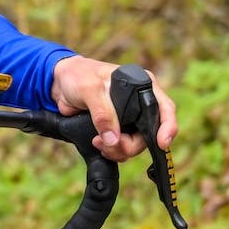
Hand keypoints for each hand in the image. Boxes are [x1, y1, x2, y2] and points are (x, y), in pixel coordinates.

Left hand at [50, 56, 176, 163]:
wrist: (60, 84)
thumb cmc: (78, 76)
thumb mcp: (90, 89)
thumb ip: (103, 113)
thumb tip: (114, 139)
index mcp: (143, 86)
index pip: (165, 108)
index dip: (168, 127)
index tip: (161, 143)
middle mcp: (140, 104)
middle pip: (149, 134)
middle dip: (131, 145)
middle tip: (111, 145)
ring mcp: (129, 119)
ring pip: (136, 144)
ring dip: (119, 150)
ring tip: (99, 143)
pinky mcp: (117, 130)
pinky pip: (123, 148)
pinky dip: (113, 152)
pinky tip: (99, 145)